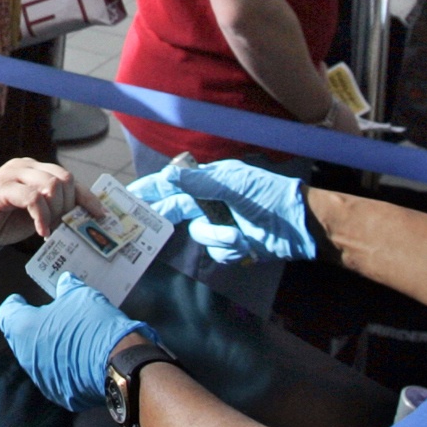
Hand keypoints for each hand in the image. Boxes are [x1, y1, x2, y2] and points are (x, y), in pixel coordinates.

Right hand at [0, 157, 83, 244]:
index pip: (69, 178)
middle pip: (63, 179)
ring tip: (49, 229)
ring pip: (50, 185)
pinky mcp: (3, 187)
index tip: (99, 215)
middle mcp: (27, 167)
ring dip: (55, 212)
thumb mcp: (36, 214)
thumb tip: (81, 218)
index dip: (86, 197)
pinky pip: (32, 198)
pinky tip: (42, 232)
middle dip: (67, 206)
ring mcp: (14, 174)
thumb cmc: (4, 219)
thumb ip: (54, 209)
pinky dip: (42, 217)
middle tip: (61, 226)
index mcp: (36, 170)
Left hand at [0, 275, 152, 411]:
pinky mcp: (60, 395)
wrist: (118, 363)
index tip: (21, 299)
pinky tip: (79, 358)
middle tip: (50, 317)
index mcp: (23, 329)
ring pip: (38, 360)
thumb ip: (67, 288)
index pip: (6, 314)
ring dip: (47, 349)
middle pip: (21, 339)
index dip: (14, 305)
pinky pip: (56, 377)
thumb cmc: (91, 323)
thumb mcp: (80, 295)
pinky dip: (63, 367)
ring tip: (66, 337)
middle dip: (33, 327)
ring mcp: (42, 380)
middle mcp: (26, 358)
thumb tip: (64, 282)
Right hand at [127, 161, 314, 265]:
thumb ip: (198, 183)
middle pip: (176, 211)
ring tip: (238, 236)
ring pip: (198, 235)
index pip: (172, 185)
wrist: (298, 224)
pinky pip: (216, 252)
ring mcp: (218, 225)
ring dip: (217, 237)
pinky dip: (231, 249)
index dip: (150, 189)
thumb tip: (167, 175)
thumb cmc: (267, 195)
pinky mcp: (229, 246)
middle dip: (165, 217)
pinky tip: (246, 244)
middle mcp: (209, 203)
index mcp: (208, 183)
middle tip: (143, 226)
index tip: (128, 195)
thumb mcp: (233, 184)